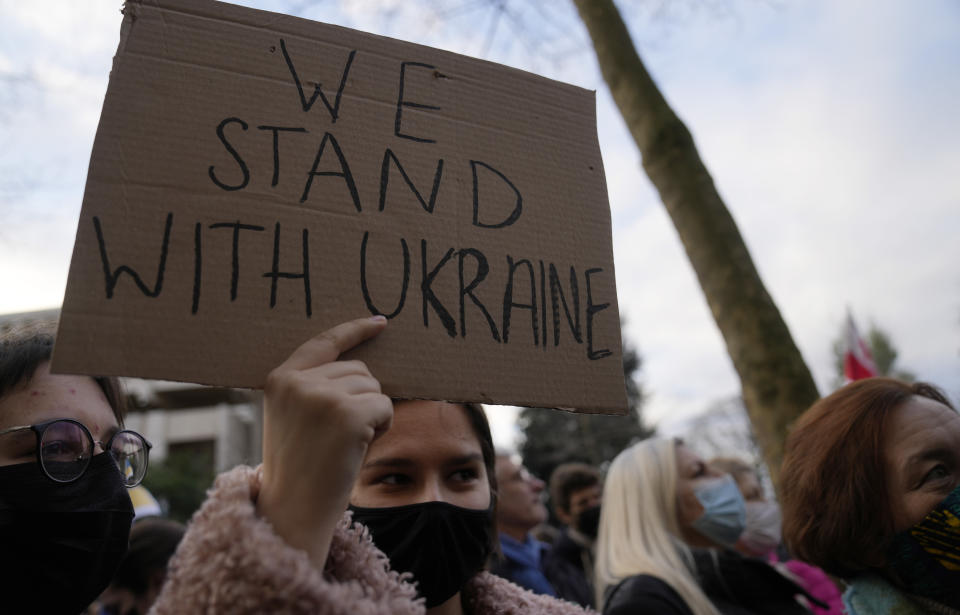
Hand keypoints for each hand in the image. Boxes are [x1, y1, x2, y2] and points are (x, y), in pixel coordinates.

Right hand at [256, 315, 391, 568]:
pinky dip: (382, 427)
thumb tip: (363, 368)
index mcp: (280, 378)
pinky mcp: (348, 414)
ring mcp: (323, 396)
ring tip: (345, 443)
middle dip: (362, 399)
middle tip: (340, 435)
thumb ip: (315, 387)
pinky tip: (359, 448)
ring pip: (374, 388)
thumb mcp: (293, 417)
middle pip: (359, 369)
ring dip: (372, 414)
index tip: (380, 322)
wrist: (293, 509)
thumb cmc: (300, 468)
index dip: (354, 330)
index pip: (324, 342)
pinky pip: (385, 407)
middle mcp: (299, 381)